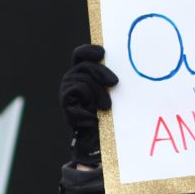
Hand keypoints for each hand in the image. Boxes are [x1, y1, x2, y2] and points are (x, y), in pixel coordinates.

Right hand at [59, 44, 117, 164]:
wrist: (101, 142)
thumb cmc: (111, 118)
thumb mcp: (115, 95)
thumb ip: (112, 81)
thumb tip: (129, 64)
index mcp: (84, 75)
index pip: (81, 55)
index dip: (89, 51)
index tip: (103, 52)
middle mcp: (73, 80)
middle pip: (83, 64)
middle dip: (100, 71)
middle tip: (115, 83)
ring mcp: (68, 91)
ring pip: (82, 77)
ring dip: (98, 91)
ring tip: (107, 106)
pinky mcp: (66, 102)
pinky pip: (77, 89)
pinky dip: (89, 97)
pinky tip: (96, 111)